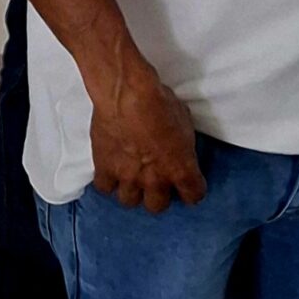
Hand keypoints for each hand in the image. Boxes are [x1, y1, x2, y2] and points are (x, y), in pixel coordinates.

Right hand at [87, 54, 206, 212]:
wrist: (127, 92)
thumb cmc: (158, 100)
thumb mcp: (183, 120)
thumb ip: (181, 141)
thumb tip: (176, 141)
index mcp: (181, 169)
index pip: (193, 195)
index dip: (189, 188)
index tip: (185, 182)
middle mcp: (156, 181)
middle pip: (157, 206)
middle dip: (156, 194)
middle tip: (153, 178)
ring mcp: (129, 177)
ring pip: (129, 201)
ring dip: (131, 189)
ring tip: (129, 175)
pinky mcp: (105, 168)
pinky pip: (105, 187)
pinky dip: (107, 180)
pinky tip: (110, 168)